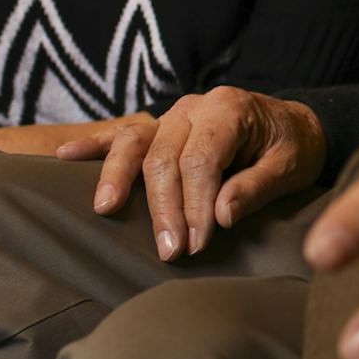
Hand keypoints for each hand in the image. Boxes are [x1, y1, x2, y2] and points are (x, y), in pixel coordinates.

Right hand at [58, 94, 321, 259]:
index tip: (197, 244)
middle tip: (169, 251)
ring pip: (135, 143)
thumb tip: (220, 215)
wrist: (293, 126)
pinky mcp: (160, 128)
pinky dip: (94, 145)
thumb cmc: (292, 148)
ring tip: (107, 210)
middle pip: (164, 157)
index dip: (195, 204)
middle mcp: (194, 107)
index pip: (200, 160)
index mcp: (229, 109)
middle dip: (164, 207)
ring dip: (119, 178)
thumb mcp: (290, 168)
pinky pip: (122, 134)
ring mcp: (172, 115)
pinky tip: (65, 156)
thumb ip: (255, 189)